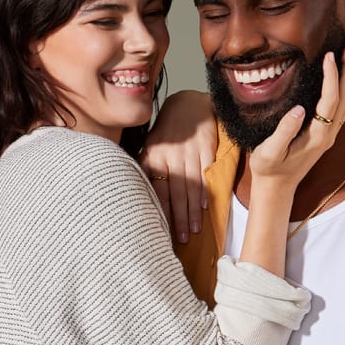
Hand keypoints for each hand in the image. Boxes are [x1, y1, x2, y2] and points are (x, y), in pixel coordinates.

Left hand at [140, 90, 216, 243]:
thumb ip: (147, 169)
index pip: (157, 191)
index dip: (161, 212)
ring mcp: (189, 153)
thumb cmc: (168, 132)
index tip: (162, 232)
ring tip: (194, 230)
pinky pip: (205, 174)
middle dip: (178, 218)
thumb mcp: (151, 147)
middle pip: (175, 193)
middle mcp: (170, 157)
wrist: (189, 105)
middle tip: (182, 239)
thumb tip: (138, 196)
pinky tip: (204, 208)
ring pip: (191, 188)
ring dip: (192, 211)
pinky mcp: (206, 149)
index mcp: (154, 158)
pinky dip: (205, 192)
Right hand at [249, 46, 344, 187]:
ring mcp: (329, 136)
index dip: (331, 77)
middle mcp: (328, 135)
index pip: (330, 100)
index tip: (328, 56)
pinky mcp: (325, 135)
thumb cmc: (269, 169)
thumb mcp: (270, 152)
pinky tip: (341, 79)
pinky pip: (340, 108)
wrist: (277, 188)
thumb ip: (284, 131)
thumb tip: (299, 109)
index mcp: (317, 137)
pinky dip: (344, 89)